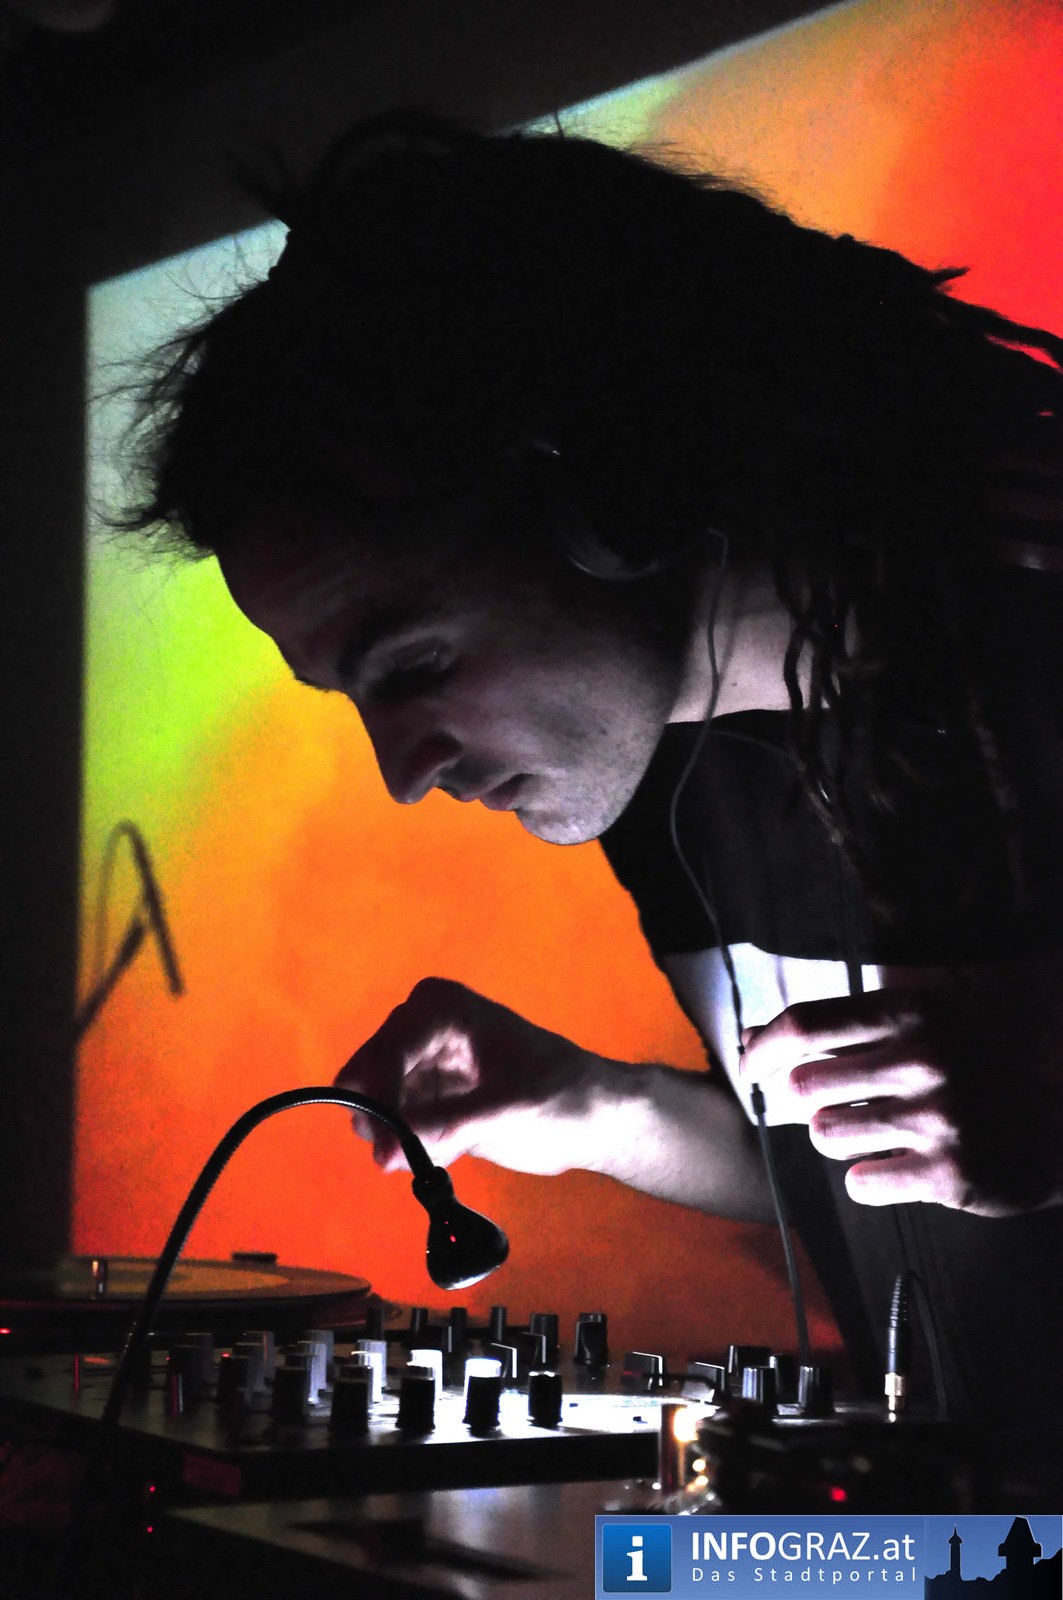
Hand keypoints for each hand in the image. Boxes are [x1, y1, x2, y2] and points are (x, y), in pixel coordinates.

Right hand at [334, 977, 611, 1174]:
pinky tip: (453, 1153)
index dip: (377, 1098)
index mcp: (442, 1009)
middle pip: (368, 1076)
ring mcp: (421, 1068)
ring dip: (400, 1140)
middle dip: (384, 1122)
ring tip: (449, 1149)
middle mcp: (421, 1031)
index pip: (388, 1050)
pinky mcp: (428, 1103)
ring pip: (376, 1108)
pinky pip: (397, 1131)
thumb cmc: (565, 1097)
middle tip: (405, 1158)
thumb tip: (384, 1154)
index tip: (382, 1147)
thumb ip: (446, 1128)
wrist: (596, 1118)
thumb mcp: (509, 1110)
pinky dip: (416, 1149)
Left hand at [739, 966, 1062, 1216]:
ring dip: (838, 1138)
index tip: (748, 1067)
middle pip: (804, 1087)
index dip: (761, 1049)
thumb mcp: (923, 1021)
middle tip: (829, 1105)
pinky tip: (899, 1164)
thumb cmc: (984, 1061)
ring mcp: (937, 1120)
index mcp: (912, 1013)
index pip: (804, 1025)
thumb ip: (842, 1026)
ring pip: (827, 1136)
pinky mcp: (951, 1175)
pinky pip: (862, 1182)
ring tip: (877, 1131)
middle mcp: (922, 1061)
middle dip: (805, 1102)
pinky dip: (868, 1178)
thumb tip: (754, 1037)